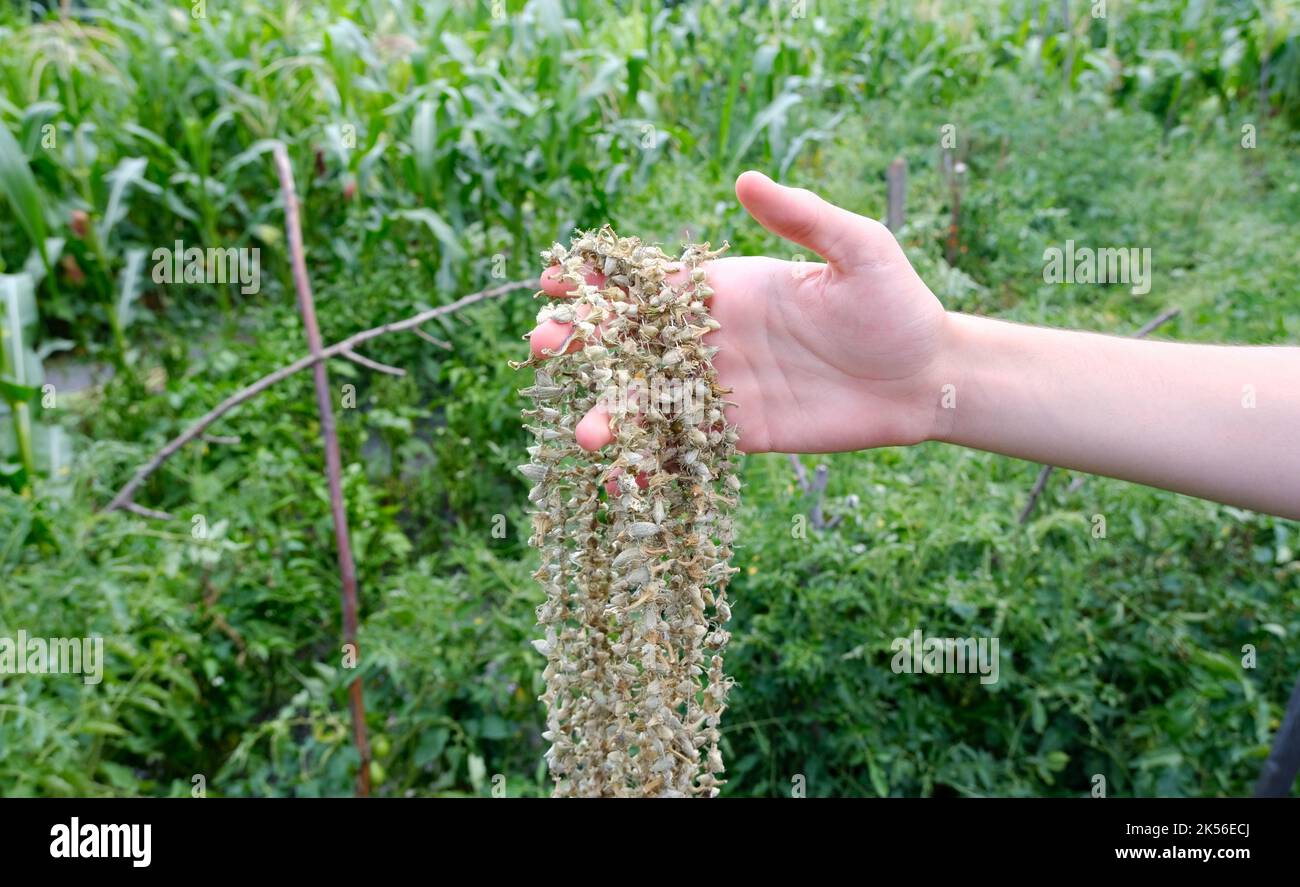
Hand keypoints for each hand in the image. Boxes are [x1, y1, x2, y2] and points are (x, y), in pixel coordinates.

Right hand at [526, 170, 949, 453]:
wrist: (927, 378)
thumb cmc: (896, 304)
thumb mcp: (858, 251)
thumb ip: (802, 218)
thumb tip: (745, 179)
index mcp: (725, 288)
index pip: (647, 281)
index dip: (598, 280)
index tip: (554, 280)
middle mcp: (710, 337)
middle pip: (630, 341)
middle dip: (582, 344)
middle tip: (541, 349)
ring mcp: (719, 388)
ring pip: (647, 399)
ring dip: (608, 413)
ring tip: (585, 434)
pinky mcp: (737, 434)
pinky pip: (681, 448)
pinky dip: (647, 464)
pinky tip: (619, 482)